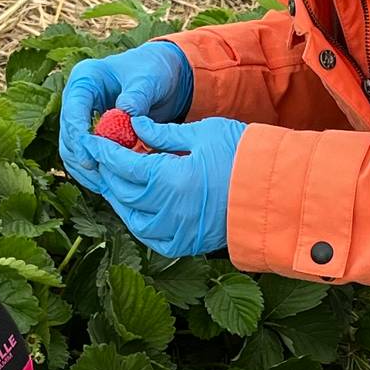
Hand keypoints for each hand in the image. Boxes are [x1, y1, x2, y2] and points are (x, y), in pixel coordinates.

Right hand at [58, 42, 193, 190]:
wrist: (160, 77)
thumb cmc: (154, 72)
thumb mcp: (149, 79)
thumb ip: (138, 94)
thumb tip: (126, 111)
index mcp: (86, 78)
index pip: (73, 109)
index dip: (78, 135)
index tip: (89, 158)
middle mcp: (77, 97)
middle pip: (67, 132)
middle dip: (81, 157)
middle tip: (98, 179)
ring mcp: (80, 115)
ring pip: (71, 148)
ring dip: (84, 169)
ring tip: (103, 186)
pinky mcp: (88, 131)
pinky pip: (83, 154)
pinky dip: (92, 170)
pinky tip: (106, 184)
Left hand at [79, 115, 245, 258]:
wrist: (278, 192)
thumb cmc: (245, 156)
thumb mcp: (202, 133)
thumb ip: (162, 134)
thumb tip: (134, 125)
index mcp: (169, 180)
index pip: (122, 165)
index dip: (103, 150)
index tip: (91, 139)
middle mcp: (167, 211)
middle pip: (122, 191)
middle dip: (108, 172)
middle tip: (102, 155)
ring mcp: (176, 232)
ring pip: (131, 217)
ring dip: (120, 197)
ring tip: (117, 178)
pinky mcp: (185, 244)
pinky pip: (149, 235)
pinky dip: (138, 218)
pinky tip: (138, 203)